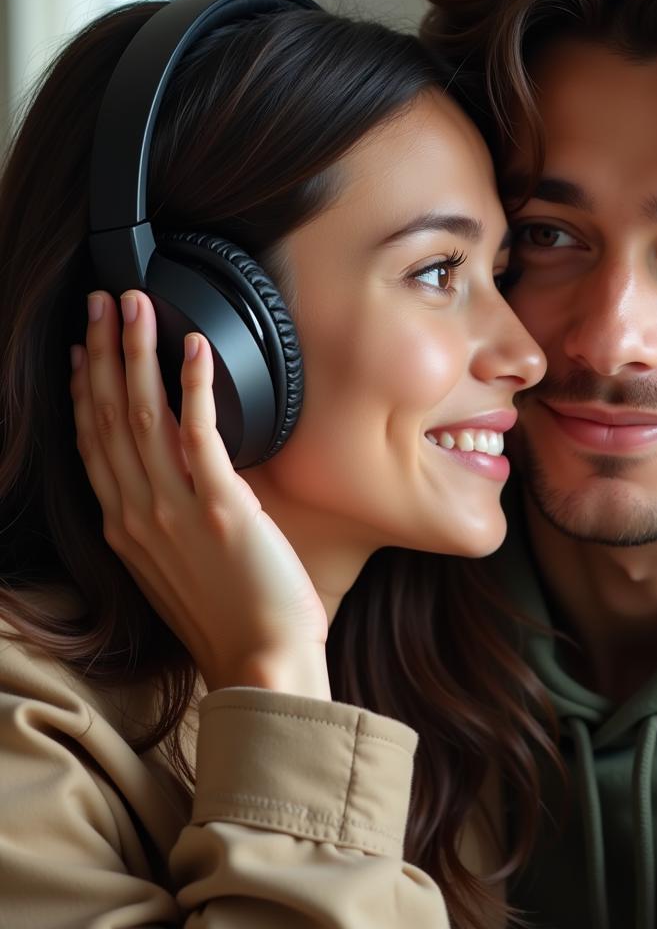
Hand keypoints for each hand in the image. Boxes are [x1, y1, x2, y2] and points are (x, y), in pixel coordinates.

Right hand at [70, 290, 330, 697]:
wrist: (260, 664)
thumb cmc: (231, 619)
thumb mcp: (179, 568)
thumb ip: (170, 521)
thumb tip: (186, 478)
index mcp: (126, 528)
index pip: (95, 444)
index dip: (88, 391)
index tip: (86, 349)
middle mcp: (138, 513)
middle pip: (110, 417)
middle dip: (105, 352)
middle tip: (103, 301)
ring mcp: (175, 509)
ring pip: (143, 415)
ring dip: (139, 352)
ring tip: (136, 304)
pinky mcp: (220, 507)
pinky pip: (199, 433)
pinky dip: (193, 386)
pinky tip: (194, 347)